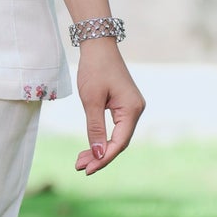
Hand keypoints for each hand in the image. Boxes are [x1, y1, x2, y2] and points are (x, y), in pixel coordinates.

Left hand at [75, 43, 144, 174]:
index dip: (104, 158)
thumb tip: (98, 154)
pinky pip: (115, 128)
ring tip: (80, 161)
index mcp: (132, 109)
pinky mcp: (124, 105)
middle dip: (100, 156)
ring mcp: (131, 108)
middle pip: (119, 142)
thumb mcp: (91, 101)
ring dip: (100, 149)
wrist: (98, 46)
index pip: (119, 142)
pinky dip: (102, 138)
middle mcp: (136, 110)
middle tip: (80, 168)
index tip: (88, 170)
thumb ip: (95, 128)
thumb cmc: (95, 69)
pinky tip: (90, 148)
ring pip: (116, 136)